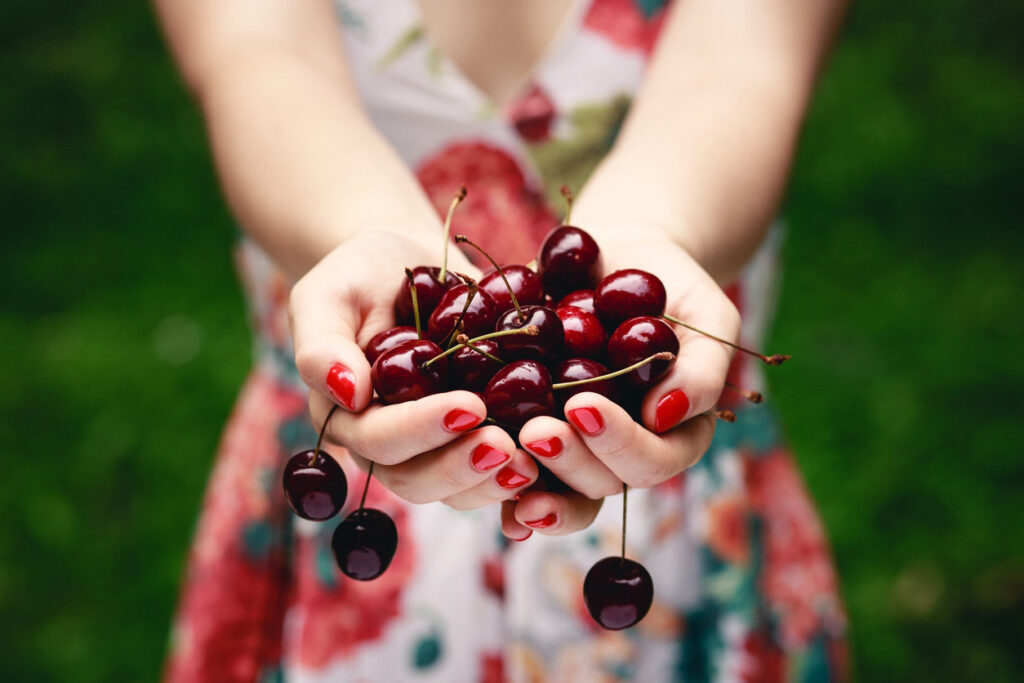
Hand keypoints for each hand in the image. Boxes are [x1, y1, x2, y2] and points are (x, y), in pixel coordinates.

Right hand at [291, 229, 541, 509]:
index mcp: (348, 417)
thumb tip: (350, 392)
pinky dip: (518, 473)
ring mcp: (431, 448)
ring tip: (534, 460)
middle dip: (462, 466)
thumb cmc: (359, 275)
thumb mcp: (329, 294)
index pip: (378, 439)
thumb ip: (323, 343)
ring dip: (492, 481)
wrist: (407, 266)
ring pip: (456, 488)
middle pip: (417, 479)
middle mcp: (387, 445)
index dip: (421, 429)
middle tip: (507, 444)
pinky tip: (550, 460)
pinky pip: (490, 473)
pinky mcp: (470, 439)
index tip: (468, 405)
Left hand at [502, 231, 739, 538]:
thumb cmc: (671, 284)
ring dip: (530, 479)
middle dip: (570, 463)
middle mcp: (620, 452)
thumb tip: (665, 416)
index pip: (653, 462)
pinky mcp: (528, 427)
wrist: (612, 256)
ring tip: (498, 450)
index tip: (584, 407)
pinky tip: (476, 471)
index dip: (620, 445)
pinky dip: (494, 480)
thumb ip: (703, 367)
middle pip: (601, 484)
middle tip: (536, 433)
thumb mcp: (707, 314)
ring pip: (556, 486)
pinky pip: (512, 466)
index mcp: (670, 435)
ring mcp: (573, 445)